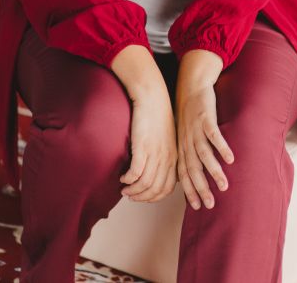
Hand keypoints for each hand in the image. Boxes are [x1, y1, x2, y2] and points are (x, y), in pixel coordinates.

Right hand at [119, 85, 177, 202]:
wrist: (152, 97)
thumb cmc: (157, 116)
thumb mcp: (167, 138)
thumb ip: (164, 155)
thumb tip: (155, 171)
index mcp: (174, 157)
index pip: (167, 189)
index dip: (154, 198)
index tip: (143, 197)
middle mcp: (167, 158)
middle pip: (155, 190)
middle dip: (142, 197)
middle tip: (130, 196)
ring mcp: (155, 153)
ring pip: (145, 184)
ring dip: (133, 190)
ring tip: (124, 189)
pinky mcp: (142, 147)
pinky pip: (135, 173)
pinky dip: (128, 179)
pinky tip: (122, 177)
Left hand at [175, 62, 233, 210]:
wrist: (190, 86)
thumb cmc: (189, 113)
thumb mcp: (183, 134)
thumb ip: (188, 153)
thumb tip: (194, 174)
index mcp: (181, 147)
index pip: (183, 173)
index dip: (190, 190)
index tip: (198, 206)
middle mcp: (187, 141)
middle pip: (193, 168)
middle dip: (201, 187)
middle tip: (211, 204)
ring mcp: (196, 129)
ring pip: (204, 154)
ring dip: (214, 171)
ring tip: (224, 186)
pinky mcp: (206, 118)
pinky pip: (213, 135)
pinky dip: (221, 147)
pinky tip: (230, 158)